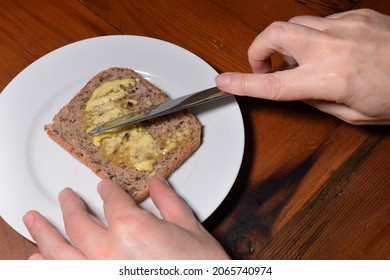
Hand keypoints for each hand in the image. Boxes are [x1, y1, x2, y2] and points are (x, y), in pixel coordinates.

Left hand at [23, 177, 228, 258]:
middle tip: (65, 195)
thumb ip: (169, 202)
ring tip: (33, 220)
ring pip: (59, 250)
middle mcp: (107, 250)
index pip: (112, 200)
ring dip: (44, 232)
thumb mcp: (190, 229)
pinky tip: (38, 257)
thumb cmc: (199, 268)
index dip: (107, 190)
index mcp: (132, 227)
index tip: (103, 187)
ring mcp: (97, 272)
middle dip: (70, 205)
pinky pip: (64, 273)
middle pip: (78, 221)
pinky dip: (47, 264)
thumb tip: (158, 183)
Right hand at [216, 9, 389, 124]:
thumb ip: (318, 101)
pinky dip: (313, 36)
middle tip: (263, 65)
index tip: (223, 81)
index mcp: (331, 79)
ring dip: (286, 42)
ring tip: (300, 60)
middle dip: (258, 48)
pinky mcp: (356, 15)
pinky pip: (320, 22)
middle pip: (275, 33)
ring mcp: (345, 26)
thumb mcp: (353, 115)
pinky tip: (329, 50)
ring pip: (294, 24)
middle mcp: (333, 47)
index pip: (273, 83)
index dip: (243, 82)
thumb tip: (299, 89)